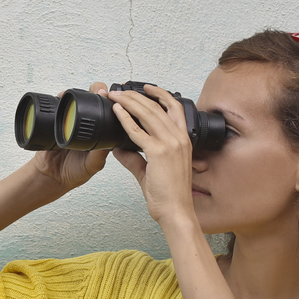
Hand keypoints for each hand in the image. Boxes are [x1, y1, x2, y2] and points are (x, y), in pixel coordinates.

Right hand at [30, 82, 112, 192]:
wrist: (51, 176)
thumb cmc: (75, 172)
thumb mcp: (93, 165)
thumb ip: (100, 154)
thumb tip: (110, 141)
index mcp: (101, 133)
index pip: (110, 112)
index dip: (113, 102)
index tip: (113, 97)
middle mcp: (87, 124)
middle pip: (95, 99)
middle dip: (98, 90)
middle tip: (100, 92)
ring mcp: (72, 120)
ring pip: (78, 99)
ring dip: (81, 92)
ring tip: (83, 92)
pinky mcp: (56, 120)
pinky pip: (58, 105)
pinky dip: (60, 97)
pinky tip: (63, 96)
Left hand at [106, 84, 199, 230]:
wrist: (176, 210)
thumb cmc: (169, 194)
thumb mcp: (151, 170)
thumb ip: (134, 158)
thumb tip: (118, 148)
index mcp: (183, 140)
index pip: (174, 107)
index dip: (160, 94)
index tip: (144, 88)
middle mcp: (179, 138)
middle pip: (157, 106)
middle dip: (137, 95)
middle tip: (120, 89)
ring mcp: (170, 144)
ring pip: (148, 114)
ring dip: (129, 101)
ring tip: (115, 95)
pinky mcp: (158, 153)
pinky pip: (138, 131)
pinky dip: (125, 119)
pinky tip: (116, 111)